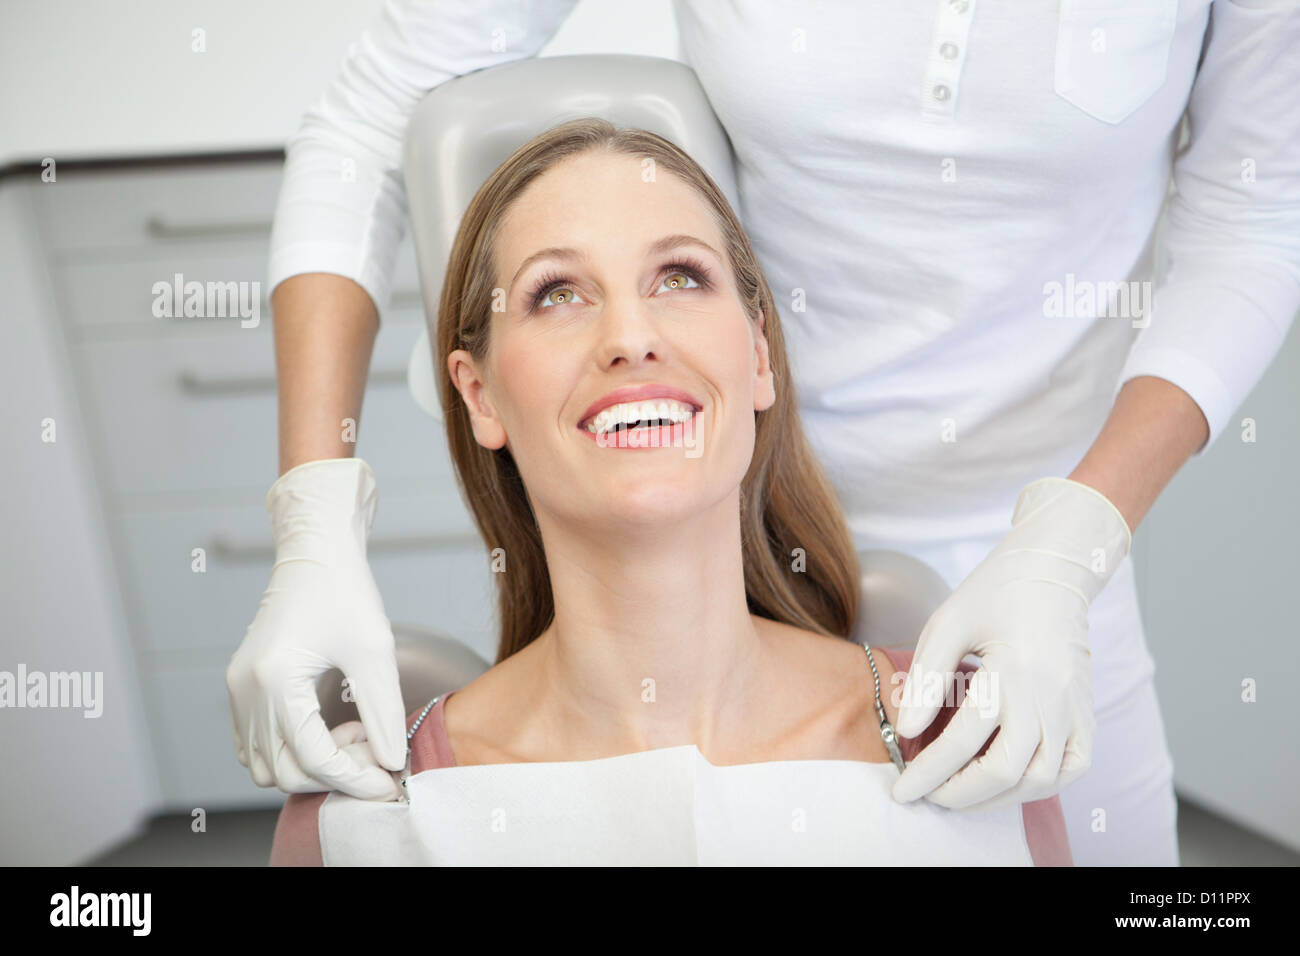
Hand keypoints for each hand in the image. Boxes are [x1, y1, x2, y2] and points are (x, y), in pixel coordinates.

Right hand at [226, 457, 405, 800]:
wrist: (315, 553)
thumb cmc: (345, 591)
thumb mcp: (375, 651)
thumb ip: (385, 713)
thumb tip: (391, 763)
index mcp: (275, 680)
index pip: (312, 758)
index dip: (354, 779)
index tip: (388, 783)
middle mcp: (245, 691)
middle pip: (284, 772)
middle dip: (334, 774)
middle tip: (375, 752)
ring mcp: (237, 691)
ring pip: (266, 765)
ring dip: (311, 765)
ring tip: (354, 734)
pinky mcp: (241, 688)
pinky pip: (256, 745)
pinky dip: (292, 751)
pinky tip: (330, 728)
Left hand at [889, 477, 1131, 811]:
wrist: (1053, 570)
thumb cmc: (994, 594)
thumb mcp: (947, 624)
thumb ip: (926, 680)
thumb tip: (905, 732)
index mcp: (1013, 671)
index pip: (963, 741)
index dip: (928, 772)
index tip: (901, 790)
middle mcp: (1051, 697)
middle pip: (1004, 772)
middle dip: (958, 793)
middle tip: (926, 794)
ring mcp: (1075, 709)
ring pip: (1042, 780)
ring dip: (997, 798)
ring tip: (958, 793)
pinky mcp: (1088, 714)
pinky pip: (1072, 768)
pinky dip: (1038, 785)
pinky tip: (1005, 783)